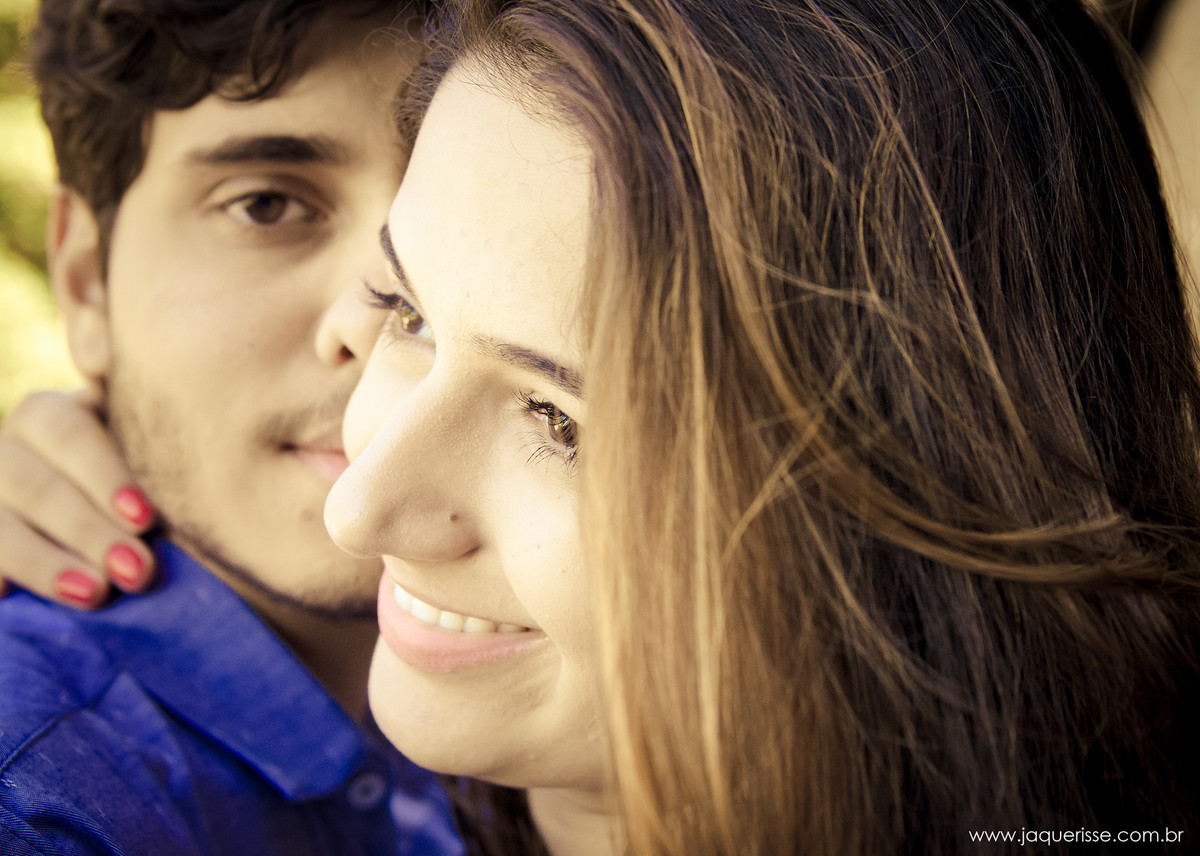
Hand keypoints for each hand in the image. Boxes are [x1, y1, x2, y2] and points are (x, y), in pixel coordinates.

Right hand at [0, 388, 156, 607]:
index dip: (105, 477)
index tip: (146, 520)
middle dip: (87, 531)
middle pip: (35, 482)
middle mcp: (17, 441)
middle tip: (137, 572)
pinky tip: (6, 594)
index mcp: (64, 411)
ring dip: (44, 562)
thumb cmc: (161, 488)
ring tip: (95, 595)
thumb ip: (163, 457)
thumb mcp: (159, 463)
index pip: (71, 433)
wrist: (123, 521)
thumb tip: (186, 456)